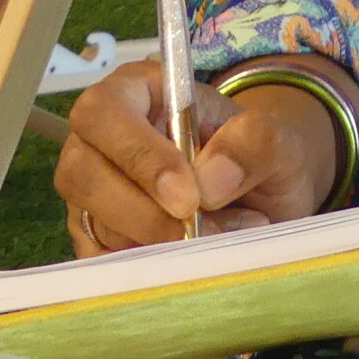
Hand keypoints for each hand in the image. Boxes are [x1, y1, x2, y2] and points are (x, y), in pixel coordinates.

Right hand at [56, 61, 337, 252]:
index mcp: (138, 91)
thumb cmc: (260, 159)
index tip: (188, 198)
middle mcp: (101, 138)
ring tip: (220, 235)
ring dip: (157, 242)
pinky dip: (145, 268)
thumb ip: (254, 143)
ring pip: (93, 221)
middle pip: (80, 172)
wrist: (262, 201)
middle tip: (201, 231)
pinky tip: (189, 259)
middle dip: (142, 212)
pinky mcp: (95, 236)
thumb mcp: (278, 142)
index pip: (104, 111)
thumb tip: (209, 182)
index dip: (138, 155)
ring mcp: (92, 190)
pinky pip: (100, 260)